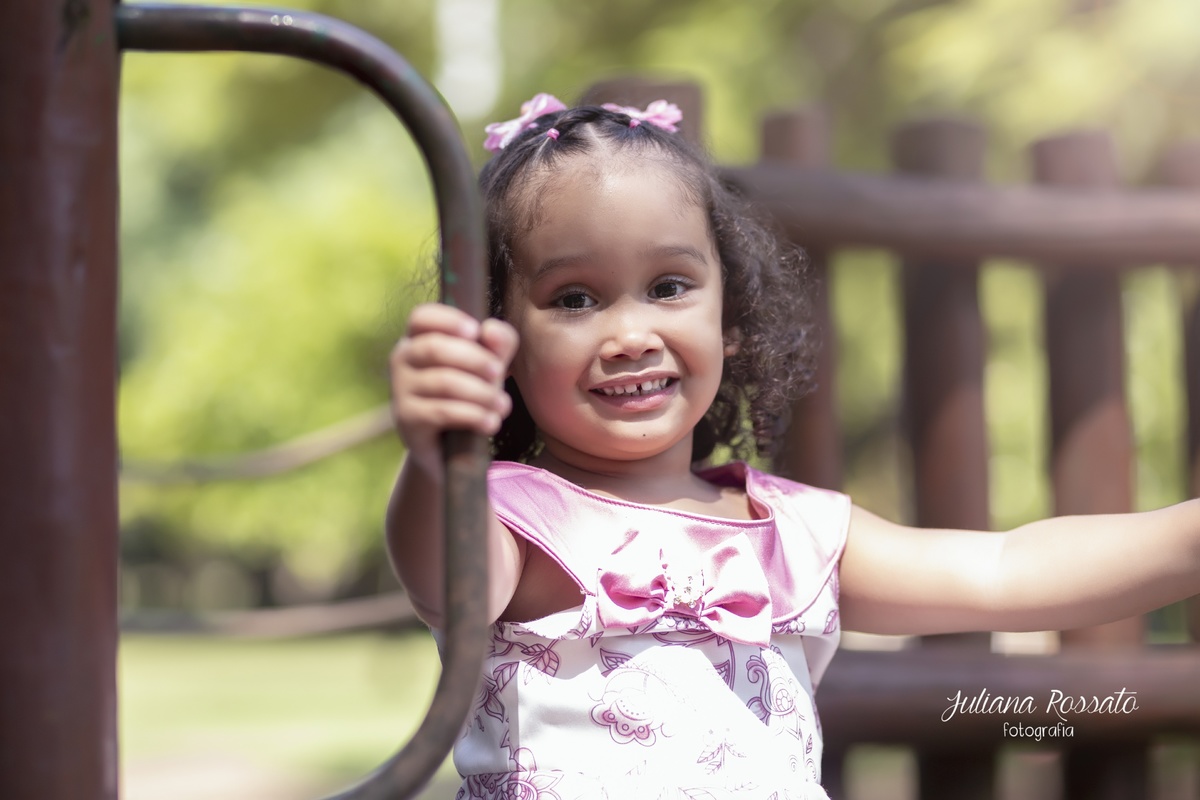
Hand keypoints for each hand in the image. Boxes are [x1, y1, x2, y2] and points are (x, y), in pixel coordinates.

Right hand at [389, 303, 517, 475]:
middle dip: (474, 358)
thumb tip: (490, 329)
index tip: (475, 331)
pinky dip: (473, 415)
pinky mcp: (407, 420)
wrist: (449, 448)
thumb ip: (499, 343)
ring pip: (443, 382)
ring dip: (481, 393)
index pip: (421, 317)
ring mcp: (400, 390)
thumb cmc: (469, 395)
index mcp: (418, 338)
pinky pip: (442, 411)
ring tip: (503, 406)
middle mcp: (402, 360)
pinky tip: (491, 423)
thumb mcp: (489, 366)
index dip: (447, 319)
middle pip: (434, 347)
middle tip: (499, 372)